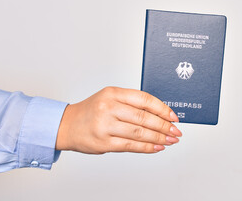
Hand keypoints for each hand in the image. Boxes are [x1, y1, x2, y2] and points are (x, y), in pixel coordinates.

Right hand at [55, 87, 181, 153]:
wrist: (66, 125)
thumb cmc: (91, 111)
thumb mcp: (109, 99)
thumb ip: (131, 104)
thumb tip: (158, 115)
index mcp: (113, 93)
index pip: (144, 99)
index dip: (162, 108)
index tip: (173, 117)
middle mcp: (109, 107)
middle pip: (143, 117)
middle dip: (163, 126)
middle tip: (175, 131)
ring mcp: (105, 125)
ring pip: (139, 132)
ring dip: (158, 138)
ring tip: (170, 141)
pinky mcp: (103, 142)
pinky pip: (130, 146)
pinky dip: (146, 148)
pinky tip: (156, 148)